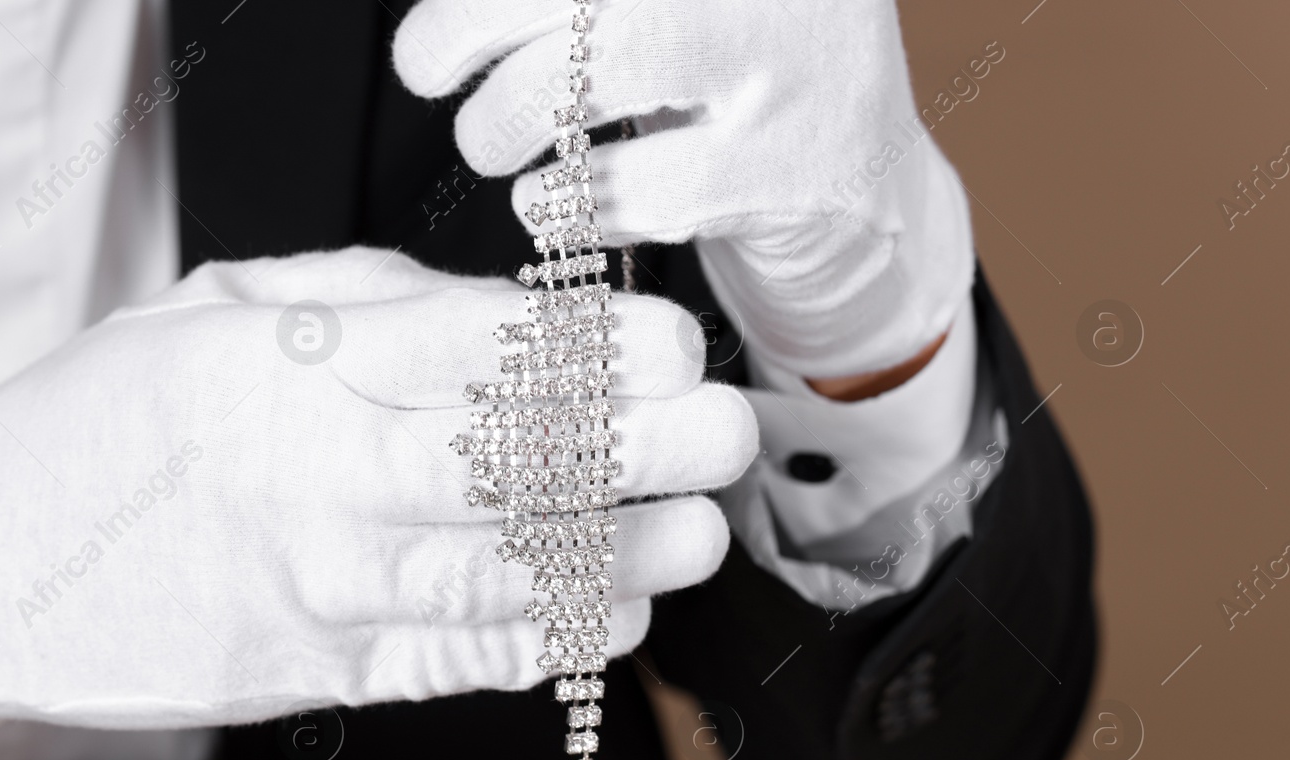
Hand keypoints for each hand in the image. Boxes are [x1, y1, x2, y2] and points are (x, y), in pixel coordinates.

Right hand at [0, 248, 755, 742]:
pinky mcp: (313, 672)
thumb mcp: (217, 311)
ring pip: (493, 578)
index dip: (587, 353)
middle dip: (635, 453)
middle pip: (502, 470)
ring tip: (695, 536)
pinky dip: (544, 642)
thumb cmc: (109, 418)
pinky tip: (615, 612)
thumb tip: (518, 319)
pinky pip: (452, 661)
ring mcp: (311, 589)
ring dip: (614, 560)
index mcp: (278, 367)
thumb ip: (369, 306)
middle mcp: (304, 480)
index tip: (672, 345)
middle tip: (722, 435)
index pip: (463, 356)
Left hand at [393, 0, 974, 383]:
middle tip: (430, 77)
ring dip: (514, 117)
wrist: (863, 197)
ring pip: (614, 66)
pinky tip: (556, 209)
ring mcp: (806, 65)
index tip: (425, 49)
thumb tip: (451, 18)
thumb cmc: (733, 91)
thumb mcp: (672, 16)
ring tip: (490, 147)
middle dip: (475, 28)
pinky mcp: (806, 171)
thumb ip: (581, 7)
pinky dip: (578, 207)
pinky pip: (653, 191)